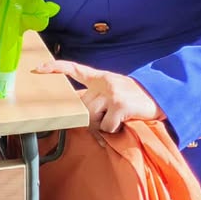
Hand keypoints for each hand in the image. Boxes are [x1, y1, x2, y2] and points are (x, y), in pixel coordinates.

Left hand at [35, 60, 163, 133]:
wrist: (162, 97)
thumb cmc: (134, 98)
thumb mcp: (114, 90)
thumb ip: (97, 97)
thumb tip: (80, 114)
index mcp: (100, 77)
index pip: (73, 69)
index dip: (55, 68)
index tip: (38, 68)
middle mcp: (104, 83)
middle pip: (82, 106)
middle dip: (90, 118)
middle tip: (106, 120)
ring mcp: (111, 93)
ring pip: (92, 117)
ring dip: (103, 125)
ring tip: (117, 120)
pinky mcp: (120, 105)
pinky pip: (106, 127)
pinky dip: (113, 131)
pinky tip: (123, 123)